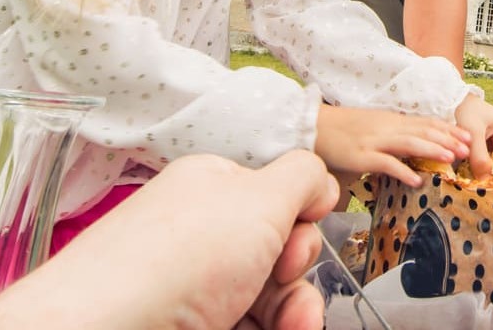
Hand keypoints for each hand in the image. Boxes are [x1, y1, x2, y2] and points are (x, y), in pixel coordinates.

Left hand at [0, 151, 340, 329]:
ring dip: (297, 312)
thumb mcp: (257, 196)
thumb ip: (302, 178)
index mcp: (212, 190)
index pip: (277, 198)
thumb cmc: (170, 262)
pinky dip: (274, 329)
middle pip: (280, 255)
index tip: (296, 233)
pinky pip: (252, 325)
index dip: (300, 220)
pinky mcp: (195, 328)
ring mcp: (196, 290)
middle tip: (282, 277)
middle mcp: (203, 239)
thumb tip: (322, 181)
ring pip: (271, 300)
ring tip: (292, 326)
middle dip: (300, 275)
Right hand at [315, 104, 470, 186]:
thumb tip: (412, 146)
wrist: (314, 127)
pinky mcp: (361, 156)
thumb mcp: (372, 128)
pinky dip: (403, 171)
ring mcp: (374, 142)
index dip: (448, 129)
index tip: (467, 136)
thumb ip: (392, 135)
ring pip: (410, 143)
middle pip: (423, 131)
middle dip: (448, 139)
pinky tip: (416, 180)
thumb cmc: (342, 130)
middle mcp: (386, 128)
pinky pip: (386, 164)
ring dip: (432, 150)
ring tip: (450, 159)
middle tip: (468, 148)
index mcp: (391, 121)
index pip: (425, 122)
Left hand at [452, 94, 492, 177]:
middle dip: (491, 172)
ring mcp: (490, 138)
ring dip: (481, 169)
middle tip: (480, 186)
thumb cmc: (464, 110)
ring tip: (472, 181)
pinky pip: (480, 158)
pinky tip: (466, 172)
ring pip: (489, 161)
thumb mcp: (473, 133)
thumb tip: (485, 181)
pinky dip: (474, 165)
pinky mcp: (478, 142)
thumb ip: (479, 157)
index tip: (492, 185)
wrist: (447, 98)